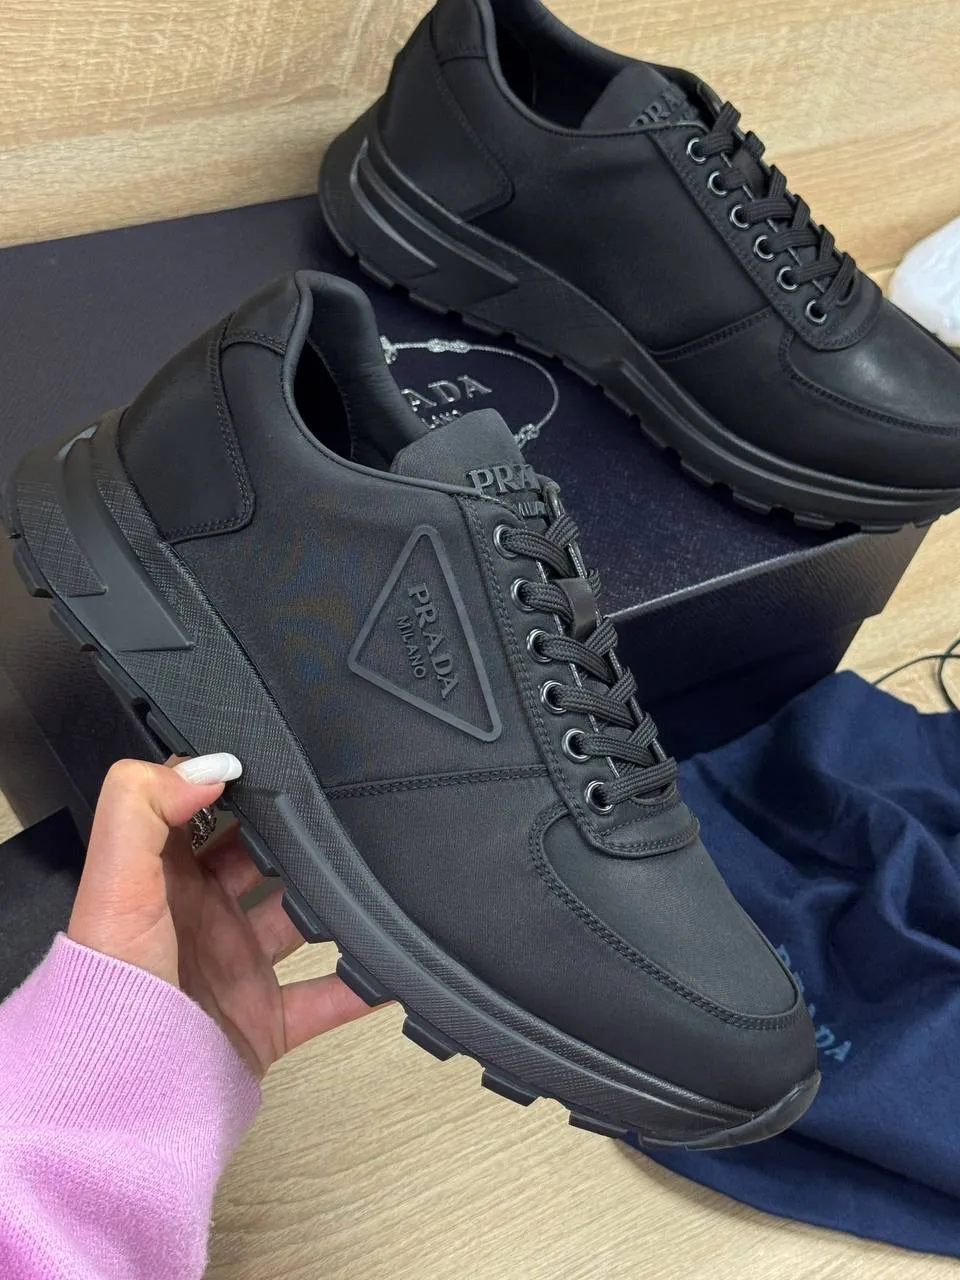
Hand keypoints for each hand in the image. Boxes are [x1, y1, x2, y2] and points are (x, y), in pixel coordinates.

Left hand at [68, 754, 375, 1078]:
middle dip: (299, 837)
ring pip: (303, 922)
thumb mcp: (112, 885)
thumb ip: (142, 808)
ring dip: (338, 905)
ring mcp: (237, 969)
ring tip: (378, 878)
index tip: (282, 758)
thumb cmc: (103, 998)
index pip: (200, 811)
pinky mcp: (264, 1020)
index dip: (234, 782)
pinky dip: (366, 983)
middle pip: (263, 860)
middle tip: (342, 811)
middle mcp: (201, 920)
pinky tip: (396, 966)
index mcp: (162, 881)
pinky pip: (329, 996)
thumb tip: (208, 765)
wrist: (121, 1108)